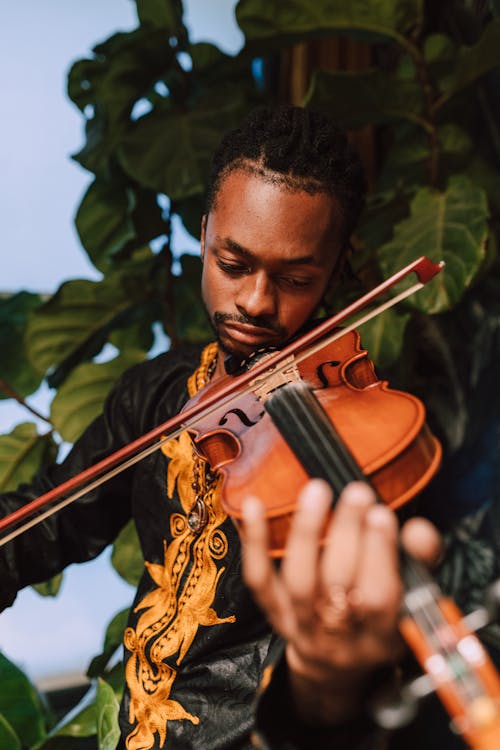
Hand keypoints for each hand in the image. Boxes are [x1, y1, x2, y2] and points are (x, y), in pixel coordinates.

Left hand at [240, 479, 441, 723]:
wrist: (336, 663)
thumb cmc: (380, 617)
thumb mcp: (412, 599)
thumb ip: (420, 562)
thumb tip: (419, 529)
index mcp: (383, 638)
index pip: (381, 600)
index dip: (379, 556)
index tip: (381, 513)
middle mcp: (340, 640)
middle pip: (338, 586)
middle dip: (346, 534)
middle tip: (356, 492)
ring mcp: (302, 629)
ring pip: (300, 583)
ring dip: (307, 532)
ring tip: (317, 490)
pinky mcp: (274, 616)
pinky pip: (259, 581)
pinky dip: (254, 543)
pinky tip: (253, 505)